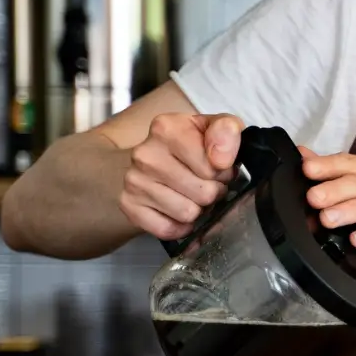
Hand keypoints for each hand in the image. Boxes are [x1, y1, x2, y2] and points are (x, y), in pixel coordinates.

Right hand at [119, 112, 243, 239]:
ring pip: (188, 214)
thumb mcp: (214, 126)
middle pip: (204, 193)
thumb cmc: (191, 142)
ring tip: (193, 193)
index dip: (224, 172)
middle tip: (207, 182)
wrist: (153, 154)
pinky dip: (179, 226)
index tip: (218, 166)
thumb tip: (221, 159)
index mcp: (167, 128)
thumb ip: (227, 131)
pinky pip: (167, 230)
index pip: (214, 167)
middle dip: (213, 191)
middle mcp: (145, 154)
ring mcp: (134, 181)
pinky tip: (178, 209)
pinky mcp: (129, 205)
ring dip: (198, 209)